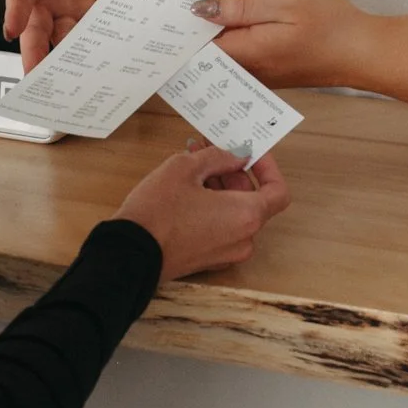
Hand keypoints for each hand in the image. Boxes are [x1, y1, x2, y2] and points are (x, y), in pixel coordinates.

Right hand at [4, 0, 120, 69]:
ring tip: (65, 77)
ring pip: (59, 39)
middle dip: (32, 50)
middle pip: (34, 28)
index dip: (15, 10)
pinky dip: (89, 51)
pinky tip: (94, 64)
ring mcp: (66, 11)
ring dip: (61, 58)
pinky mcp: (89, 18)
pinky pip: (87, 37)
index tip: (11, 29)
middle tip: (32, 72)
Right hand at [116, 144, 290, 278]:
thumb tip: (238, 155)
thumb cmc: (159, 209)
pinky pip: (221, 227)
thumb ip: (219, 156)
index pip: (277, 191)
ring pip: (235, 212)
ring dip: (220, 185)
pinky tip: (188, 187)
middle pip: (254, 199)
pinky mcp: (208, 258)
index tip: (249, 152)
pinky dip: (212, 205)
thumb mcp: (185, 167)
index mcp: (246, 215)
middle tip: (211, 148)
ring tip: (193, 161)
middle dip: (234, 170)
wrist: (129, 254)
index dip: (267, 168)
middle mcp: (243, 238)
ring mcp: (226, 253)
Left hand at [190, 0, 369, 89]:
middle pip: (205, 46)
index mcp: (246, 53)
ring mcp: (259, 71)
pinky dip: (234, 26)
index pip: (194, 45)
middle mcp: (247, 69)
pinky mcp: (270, 66)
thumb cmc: (332, 25)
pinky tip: (238, 3)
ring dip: (215, 20)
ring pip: (223, 45)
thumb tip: (199, 9)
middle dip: (192, 19)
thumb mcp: (285, 4)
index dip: (178, 24)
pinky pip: (241, 47)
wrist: (366, 53)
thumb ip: (241, 7)